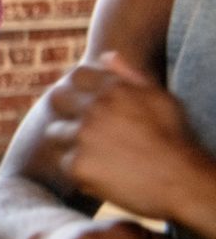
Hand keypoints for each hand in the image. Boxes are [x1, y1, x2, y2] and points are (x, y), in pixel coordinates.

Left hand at [42, 52, 215, 238]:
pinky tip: (101, 173)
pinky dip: (78, 169)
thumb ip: (129, 76)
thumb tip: (106, 55)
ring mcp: (83, 136)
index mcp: (114, 89)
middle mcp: (94, 108)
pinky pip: (63, 162)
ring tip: (97, 155)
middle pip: (57, 99)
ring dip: (70, 142)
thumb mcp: (160, 99)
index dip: (81, 89)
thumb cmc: (175, 139)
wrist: (184, 182)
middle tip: (84, 129)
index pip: (77, 76)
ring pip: (55, 132)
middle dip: (66, 111)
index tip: (87, 104)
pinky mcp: (77, 164)